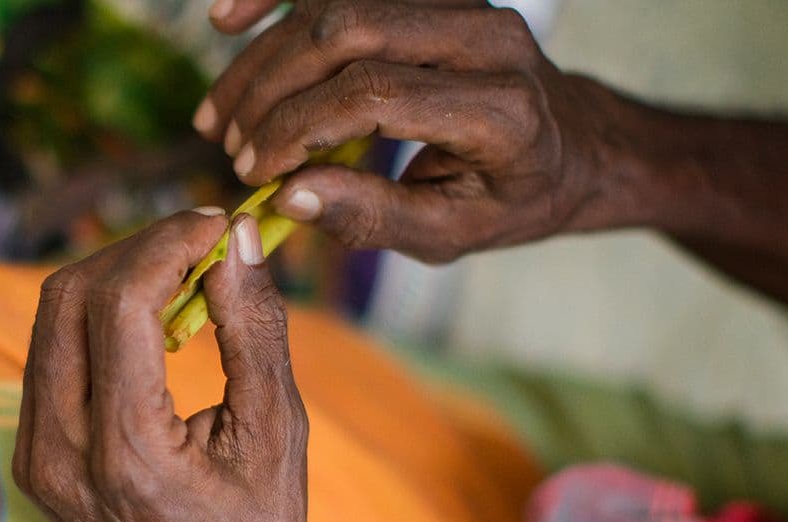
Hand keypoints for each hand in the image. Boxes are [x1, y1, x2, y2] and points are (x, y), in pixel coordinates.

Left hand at [12, 210, 330, 521]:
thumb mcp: (277, 432)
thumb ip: (254, 328)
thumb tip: (238, 240)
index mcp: (125, 453)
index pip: (122, 301)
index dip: (170, 242)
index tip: (218, 224)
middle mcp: (60, 456)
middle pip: (69, 297)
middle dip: (136, 251)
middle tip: (201, 241)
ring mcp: (37, 464)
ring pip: (52, 323)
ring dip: (114, 282)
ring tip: (183, 277)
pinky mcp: (36, 466)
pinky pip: (52, 363)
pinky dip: (98, 325)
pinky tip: (152, 326)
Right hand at [195, 0, 622, 261]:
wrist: (568, 148)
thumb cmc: (508, 199)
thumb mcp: (449, 233)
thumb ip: (371, 217)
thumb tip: (286, 197)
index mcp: (498, 109)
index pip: (374, 94)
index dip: (297, 128)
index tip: (254, 172)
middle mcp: (485, 39)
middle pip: (348, 32)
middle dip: (270, 88)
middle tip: (228, 144)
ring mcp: (460, 5)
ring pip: (337, 4)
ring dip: (264, 56)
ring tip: (218, 113)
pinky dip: (280, 1)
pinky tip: (228, 20)